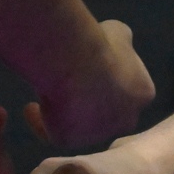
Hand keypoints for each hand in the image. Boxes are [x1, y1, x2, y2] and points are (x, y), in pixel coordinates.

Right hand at [27, 18, 153, 147]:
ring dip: (66, 114)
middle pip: (105, 115)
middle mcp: (125, 120)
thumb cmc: (98, 44)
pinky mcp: (71, 141)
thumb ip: (121, 40)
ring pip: (79, 127)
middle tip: (70, 88)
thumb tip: (118, 39)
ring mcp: (99, 134)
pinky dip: (42, 123)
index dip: (107, 82)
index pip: (127, 93)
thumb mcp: (117, 32)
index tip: (89, 72)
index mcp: (142, 94)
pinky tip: (31, 108)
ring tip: (47, 95)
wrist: (75, 63)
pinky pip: (53, 134)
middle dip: (90, 104)